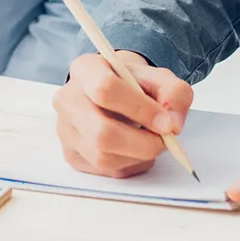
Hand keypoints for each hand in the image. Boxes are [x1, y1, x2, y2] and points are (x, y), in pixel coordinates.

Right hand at [53, 51, 194, 177]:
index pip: (104, 89)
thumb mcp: (159, 77)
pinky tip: (136, 151)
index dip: (139, 109)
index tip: (165, 122)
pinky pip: (105, 171)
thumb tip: (173, 125)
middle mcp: (67, 99)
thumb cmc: (133, 84)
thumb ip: (174, 93)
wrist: (113, 92)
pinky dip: (130, 165)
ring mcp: (65, 129)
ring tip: (150, 142)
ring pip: (103, 156)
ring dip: (138, 157)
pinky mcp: (71, 154)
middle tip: (164, 141)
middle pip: (102, 132)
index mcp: (85, 69)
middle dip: (142, 143)